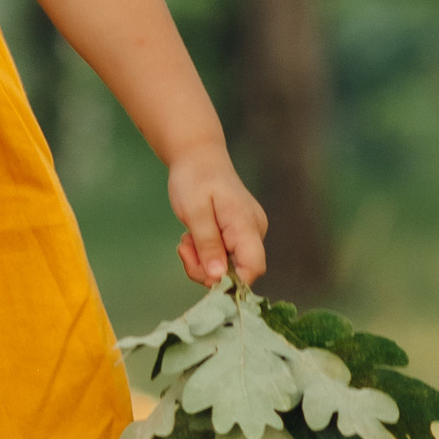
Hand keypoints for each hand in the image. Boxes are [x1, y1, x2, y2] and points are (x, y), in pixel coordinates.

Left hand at [166, 149, 268, 289]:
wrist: (198, 157)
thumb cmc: (196, 179)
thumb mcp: (195, 212)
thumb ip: (208, 244)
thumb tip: (217, 277)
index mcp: (247, 225)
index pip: (253, 268)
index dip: (230, 281)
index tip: (202, 270)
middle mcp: (254, 233)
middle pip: (239, 272)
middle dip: (207, 270)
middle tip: (184, 248)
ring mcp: (248, 234)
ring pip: (228, 267)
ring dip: (202, 261)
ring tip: (187, 239)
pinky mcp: (239, 235)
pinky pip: (224, 257)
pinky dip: (205, 254)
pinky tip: (193, 237)